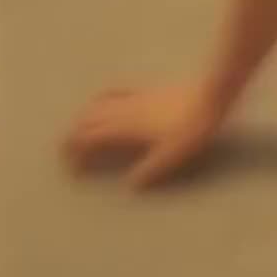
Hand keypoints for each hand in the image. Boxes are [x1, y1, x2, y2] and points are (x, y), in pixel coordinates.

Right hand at [62, 81, 228, 190]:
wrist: (210, 97)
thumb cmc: (191, 130)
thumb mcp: (171, 157)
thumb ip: (148, 171)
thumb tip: (129, 186)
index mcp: (124, 129)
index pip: (89, 139)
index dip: (76, 154)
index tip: (71, 169)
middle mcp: (122, 111)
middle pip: (86, 121)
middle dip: (72, 137)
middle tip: (66, 153)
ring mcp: (132, 98)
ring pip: (96, 106)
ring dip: (83, 119)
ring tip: (78, 132)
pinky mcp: (145, 90)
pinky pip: (115, 92)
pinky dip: (101, 99)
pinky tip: (101, 101)